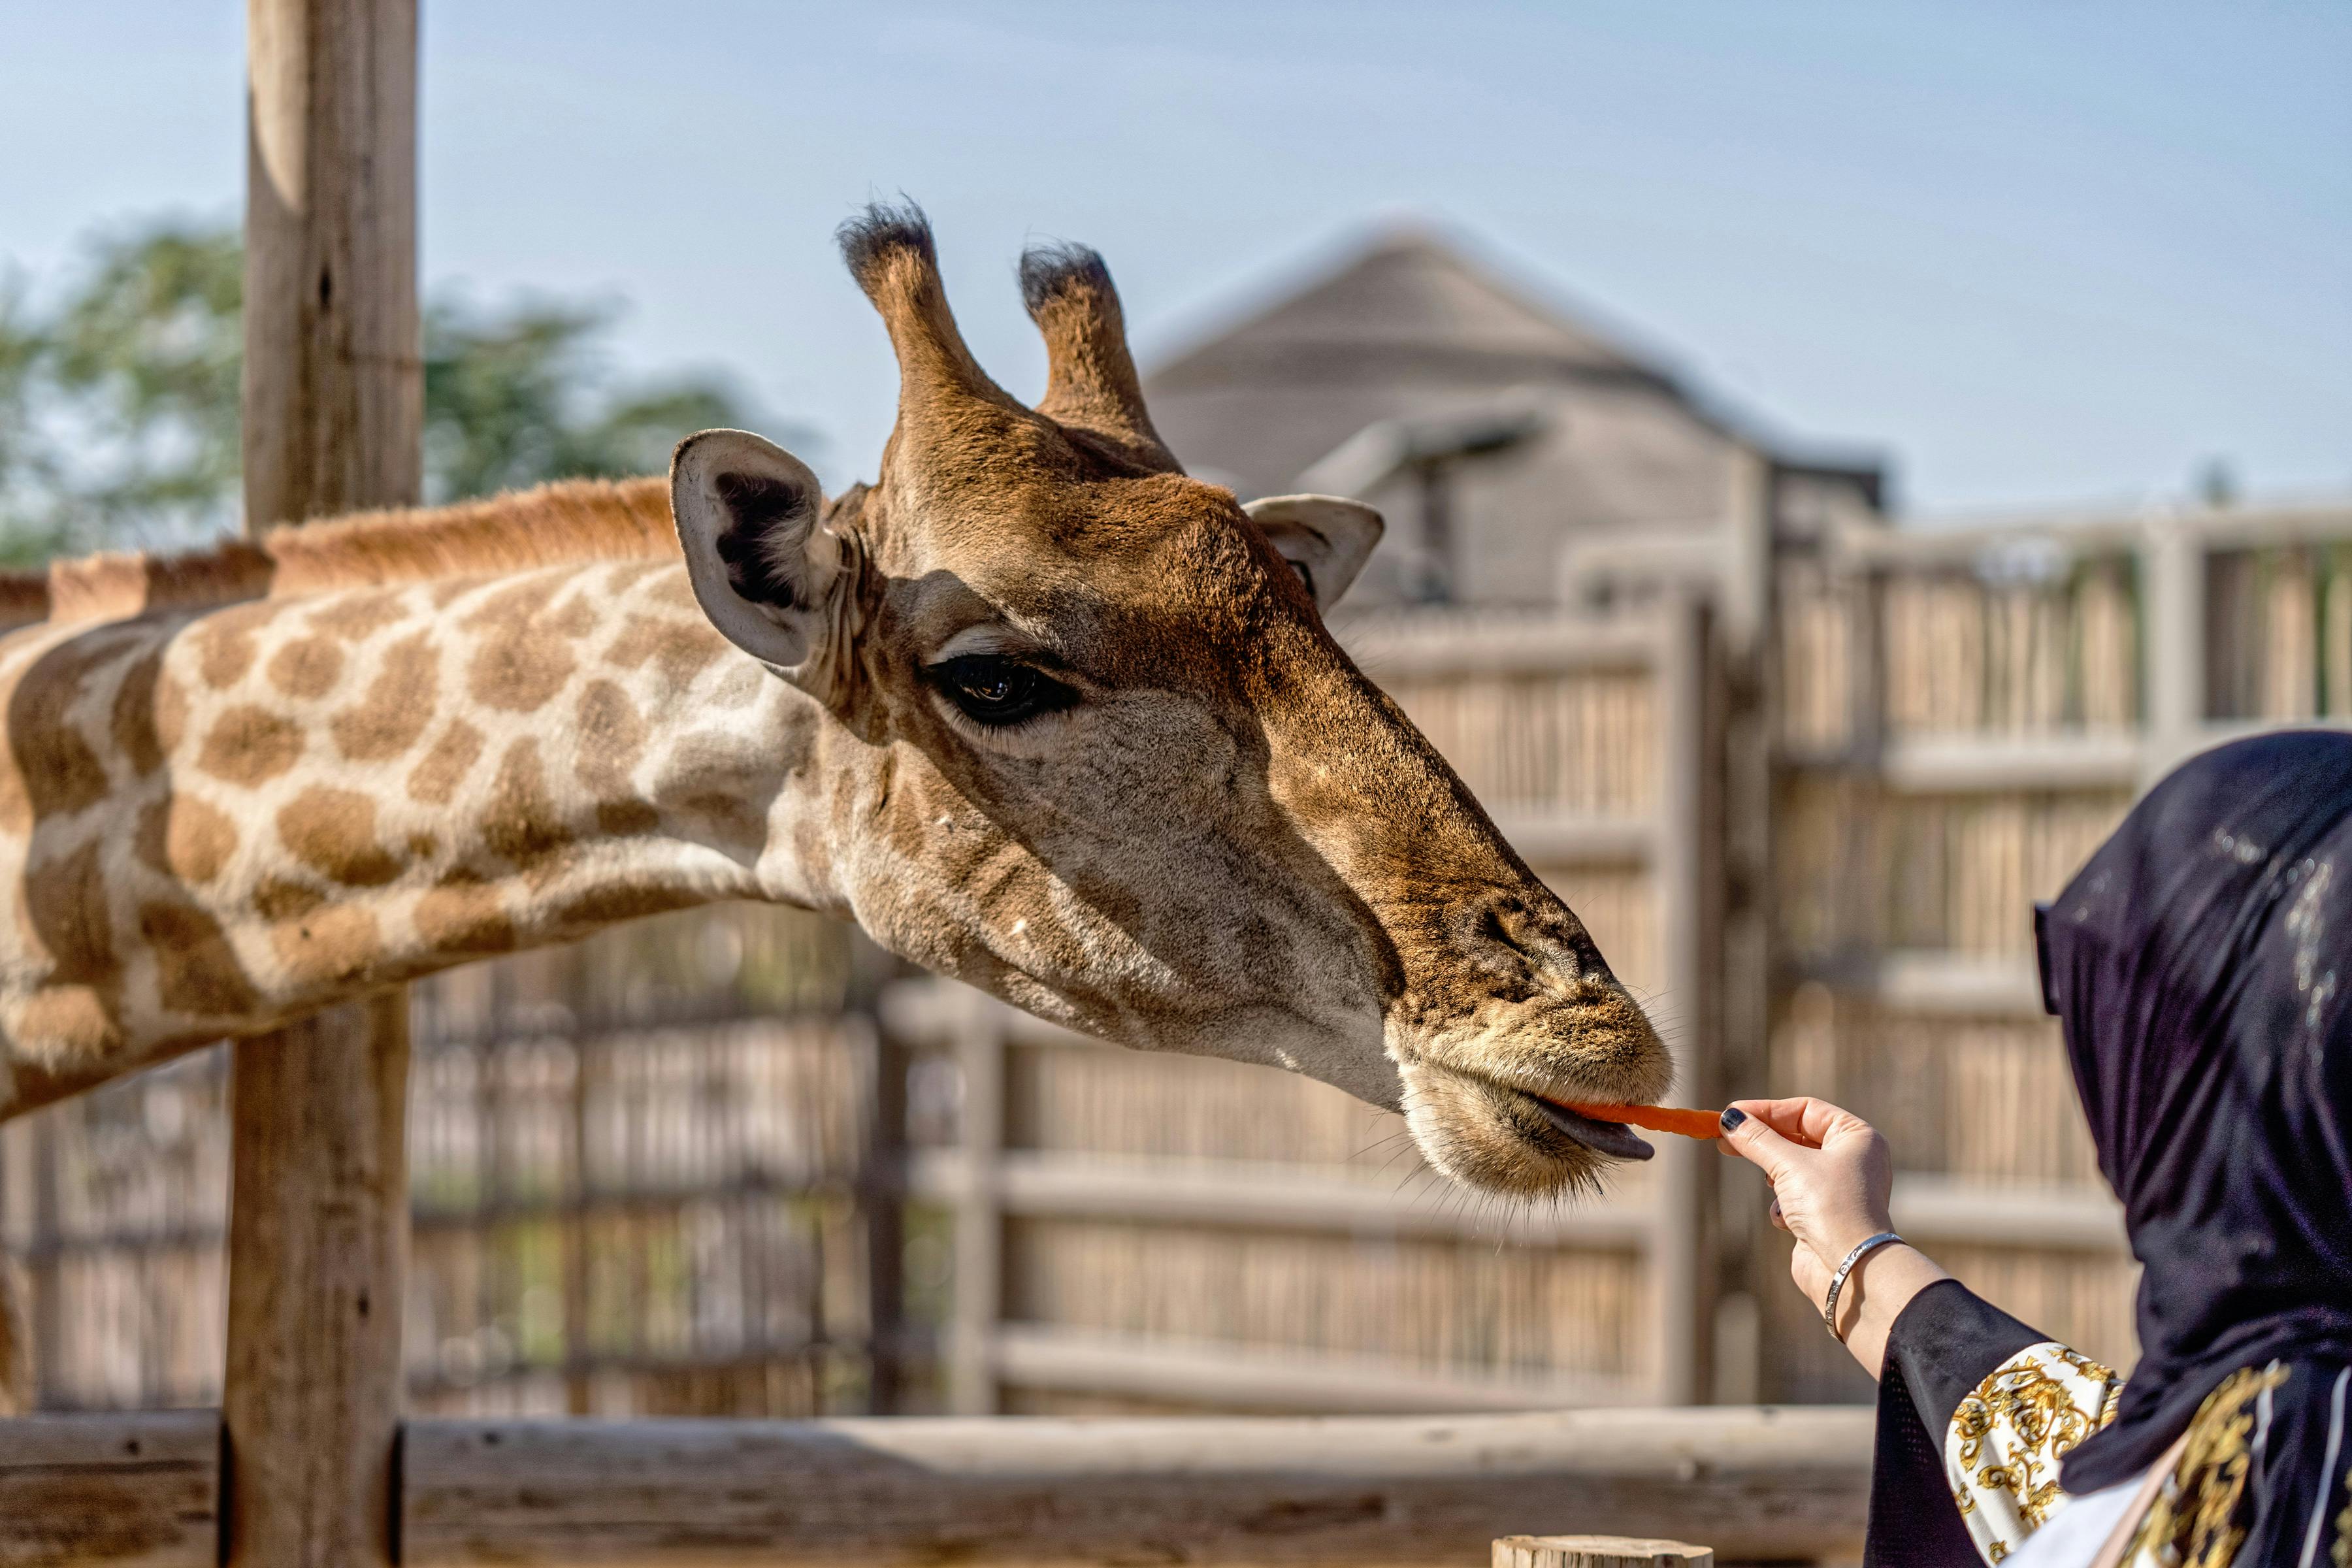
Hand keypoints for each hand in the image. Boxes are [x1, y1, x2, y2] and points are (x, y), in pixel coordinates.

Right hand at [1719, 1097, 1946, 1375]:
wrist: (1850, 1269)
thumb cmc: (1830, 1207)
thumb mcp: (1788, 1164)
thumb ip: (1756, 1139)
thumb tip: (1728, 1120)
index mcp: (1856, 1137)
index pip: (1805, 1110)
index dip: (1766, 1110)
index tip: (1731, 1114)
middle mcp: (1852, 1159)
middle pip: (1796, 1137)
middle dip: (1763, 1140)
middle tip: (1725, 1137)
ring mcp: (1838, 1189)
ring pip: (1791, 1168)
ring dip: (1775, 1177)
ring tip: (1771, 1184)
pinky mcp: (1824, 1215)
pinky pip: (1793, 1198)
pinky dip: (1783, 1206)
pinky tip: (1787, 1220)